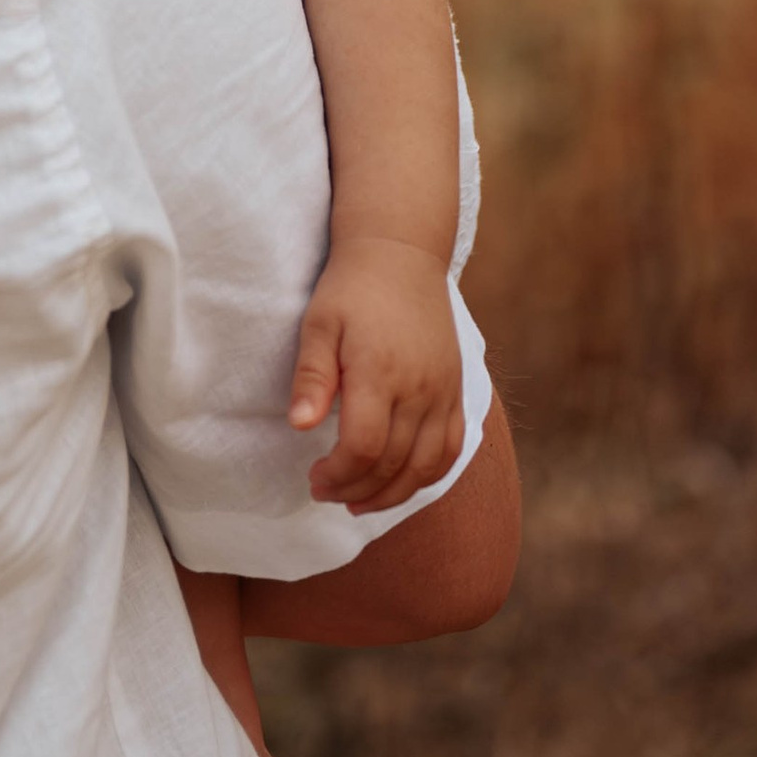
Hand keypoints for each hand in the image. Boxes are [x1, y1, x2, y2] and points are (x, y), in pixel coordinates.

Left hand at [289, 236, 464, 510]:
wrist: (401, 254)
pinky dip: (428, 476)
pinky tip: (401, 482)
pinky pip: (451, 450)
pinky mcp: (457, 391)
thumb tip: (299, 426)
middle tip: (326, 493)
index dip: (337, 474)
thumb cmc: (351, 288)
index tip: (313, 478)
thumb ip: (312, 376)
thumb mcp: (319, 322)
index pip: (363, 448)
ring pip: (426, 467)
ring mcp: (444, 392)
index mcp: (380, 372)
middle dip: (357, 490)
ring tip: (359, 502)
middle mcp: (419, 389)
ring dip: (393, 494)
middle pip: (393, 465)